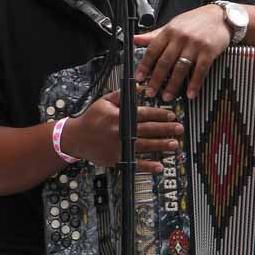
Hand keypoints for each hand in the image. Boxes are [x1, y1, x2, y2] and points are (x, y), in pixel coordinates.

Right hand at [62, 91, 182, 173]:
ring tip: (174, 144)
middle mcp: (121, 131)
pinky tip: (158, 166)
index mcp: (120, 116)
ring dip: (161, 145)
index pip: (144, 113)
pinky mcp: (116, 159)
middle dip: (166, 129)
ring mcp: (119, 146)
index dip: (160, 114)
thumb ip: (121, 95)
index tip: (172, 114)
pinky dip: (147, 166)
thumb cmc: (90, 119)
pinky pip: (135, 163)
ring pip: (145, 146)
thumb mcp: (103, 102)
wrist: (75, 138)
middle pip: (149, 129)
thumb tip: (138, 87)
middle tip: (179, 129)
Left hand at [133, 4, 230, 100]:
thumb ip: (154, 34)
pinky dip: (194, 84)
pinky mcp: (209, 51)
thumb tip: (135, 39)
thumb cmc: (195, 20)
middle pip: (165, 62)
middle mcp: (180, 38)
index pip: (153, 50)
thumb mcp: (173, 24)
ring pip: (180, 68)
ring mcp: (195, 45)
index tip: (139, 77)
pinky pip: (200, 71)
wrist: (220, 16)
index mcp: (169, 31)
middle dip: (156, 79)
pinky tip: (190, 94)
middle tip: (151, 92)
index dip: (144, 65)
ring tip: (167, 96)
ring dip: (173, 85)